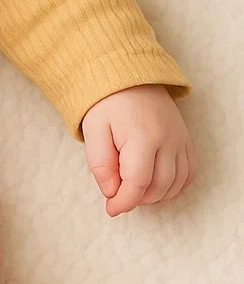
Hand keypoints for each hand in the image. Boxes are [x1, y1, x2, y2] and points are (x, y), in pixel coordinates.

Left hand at [81, 85, 195, 216]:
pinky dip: (176, 185)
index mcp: (143, 137)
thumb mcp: (94, 130)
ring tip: (134, 190)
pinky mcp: (186, 138)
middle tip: (118, 196)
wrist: (128, 73)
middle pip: (159, 186)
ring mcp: (180, 139)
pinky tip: (157, 186)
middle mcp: (168, 139)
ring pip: (177, 183)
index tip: (110, 209)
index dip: (124, 201)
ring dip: (156, 195)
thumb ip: (100, 163)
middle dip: (137, 199)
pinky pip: (190, 171)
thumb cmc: (106, 102)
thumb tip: (111, 192)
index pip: (138, 183)